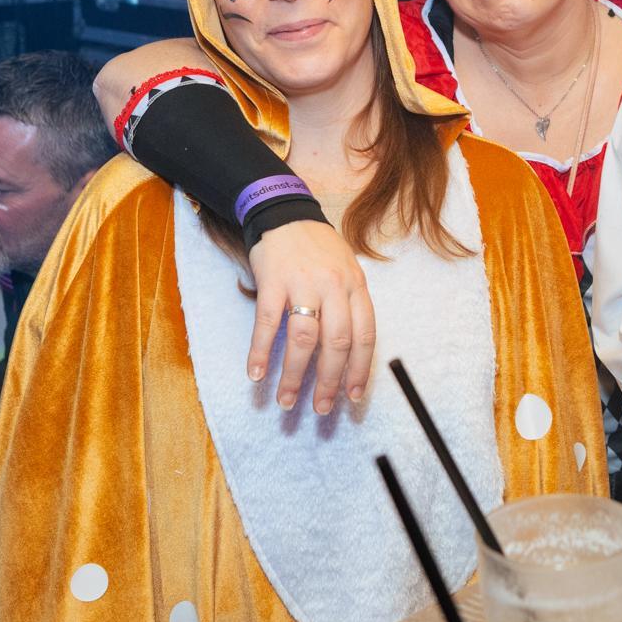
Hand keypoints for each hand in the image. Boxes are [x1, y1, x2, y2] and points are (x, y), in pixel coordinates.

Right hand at [247, 221, 374, 414]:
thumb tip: (349, 355)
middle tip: (321, 408)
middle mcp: (334, 287)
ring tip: (287, 400)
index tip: (354, 397)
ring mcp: (303, 284)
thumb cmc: (318, 249)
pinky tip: (256, 374)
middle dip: (329, 381)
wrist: (286, 213)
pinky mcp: (273, 282)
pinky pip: (268, 324)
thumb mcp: (347, 271)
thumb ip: (349, 306)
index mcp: (356, 287)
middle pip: (336, 343)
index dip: (360, 370)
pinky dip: (261, 352)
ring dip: (295, 375)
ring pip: (304, 339)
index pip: (365, 336)